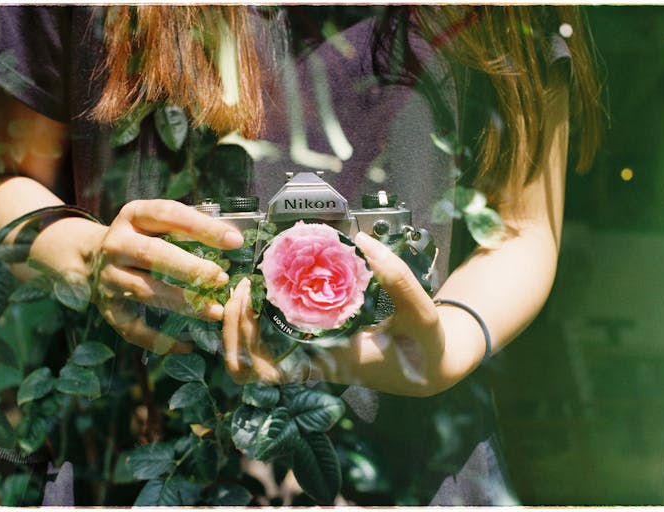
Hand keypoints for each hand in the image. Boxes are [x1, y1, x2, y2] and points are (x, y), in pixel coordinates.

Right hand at [28, 199, 243, 353]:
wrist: (89, 257)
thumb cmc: (142, 237)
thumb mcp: (157, 222)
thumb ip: (189, 228)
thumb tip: (234, 240)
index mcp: (134, 215)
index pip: (168, 215)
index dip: (203, 227)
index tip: (235, 241)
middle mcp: (116, 244)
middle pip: (153, 254)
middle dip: (190, 268)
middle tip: (220, 278)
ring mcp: (108, 277)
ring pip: (145, 291)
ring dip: (182, 303)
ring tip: (215, 311)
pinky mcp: (107, 307)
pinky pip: (131, 327)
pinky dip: (158, 339)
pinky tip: (186, 345)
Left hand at [221, 231, 444, 393]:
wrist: (431, 366)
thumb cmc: (425, 347)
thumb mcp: (422, 313)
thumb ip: (398, 279)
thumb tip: (363, 240)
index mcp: (328, 364)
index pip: (266, 371)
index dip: (241, 341)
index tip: (246, 300)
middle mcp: (313, 363)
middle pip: (248, 364)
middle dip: (232, 327)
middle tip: (243, 284)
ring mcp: (313, 355)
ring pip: (256, 354)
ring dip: (243, 322)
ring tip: (252, 282)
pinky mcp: (318, 344)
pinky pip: (276, 339)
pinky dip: (264, 318)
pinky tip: (274, 286)